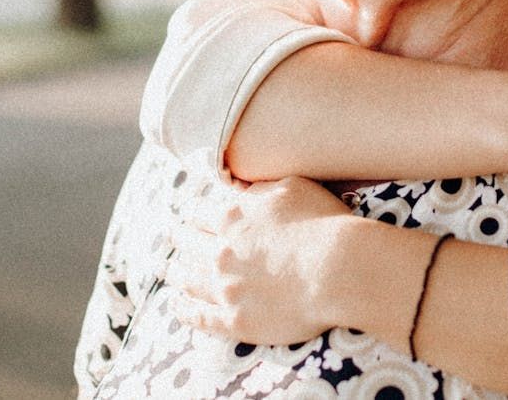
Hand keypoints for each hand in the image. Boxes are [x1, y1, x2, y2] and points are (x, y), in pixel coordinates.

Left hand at [167, 177, 353, 345]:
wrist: (339, 271)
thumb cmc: (323, 223)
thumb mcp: (292, 187)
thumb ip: (259, 187)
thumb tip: (238, 185)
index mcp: (232, 216)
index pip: (199, 210)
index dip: (194, 211)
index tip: (191, 213)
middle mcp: (220, 252)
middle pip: (187, 242)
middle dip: (179, 237)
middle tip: (173, 236)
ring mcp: (226, 289)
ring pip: (187, 278)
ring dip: (175, 271)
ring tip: (168, 269)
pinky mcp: (236, 321)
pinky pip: (199, 316)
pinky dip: (183, 309)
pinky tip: (176, 304)